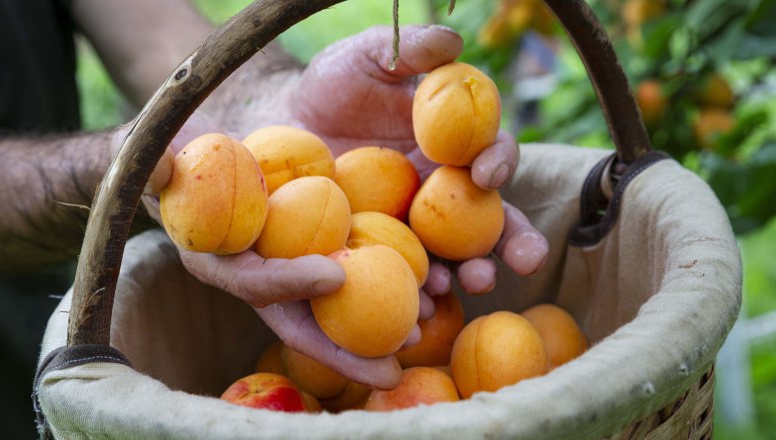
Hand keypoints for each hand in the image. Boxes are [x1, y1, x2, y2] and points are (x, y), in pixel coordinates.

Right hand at [112, 113, 426, 388]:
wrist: (212, 161)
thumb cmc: (186, 162)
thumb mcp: (163, 157)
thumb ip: (159, 163)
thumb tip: (163, 162)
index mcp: (221, 263)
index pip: (253, 282)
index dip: (288, 281)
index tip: (332, 272)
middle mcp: (262, 278)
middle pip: (305, 322)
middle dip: (346, 350)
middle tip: (392, 365)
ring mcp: (295, 270)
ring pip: (338, 309)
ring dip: (381, 325)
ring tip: (426, 331)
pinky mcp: (322, 250)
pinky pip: (358, 274)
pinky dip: (392, 283)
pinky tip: (434, 286)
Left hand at [286, 25, 548, 295]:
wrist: (278, 126)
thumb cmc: (328, 88)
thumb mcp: (364, 58)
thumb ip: (407, 50)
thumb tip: (453, 43)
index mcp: (450, 147)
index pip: (488, 155)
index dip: (499, 161)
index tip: (488, 170)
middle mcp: (441, 191)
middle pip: (489, 219)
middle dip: (512, 239)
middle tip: (524, 257)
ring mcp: (413, 227)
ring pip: (455, 256)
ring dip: (471, 272)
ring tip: (470, 282)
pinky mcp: (383, 252)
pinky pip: (407, 275)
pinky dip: (419, 291)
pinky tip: (420, 304)